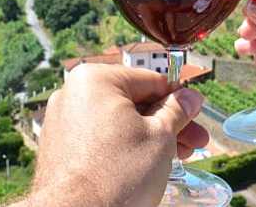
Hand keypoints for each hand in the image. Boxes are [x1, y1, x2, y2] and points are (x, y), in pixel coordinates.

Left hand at [17, 64, 208, 206]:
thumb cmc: (117, 175)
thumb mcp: (161, 137)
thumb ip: (177, 112)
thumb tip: (190, 97)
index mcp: (95, 80)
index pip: (151, 81)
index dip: (178, 99)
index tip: (195, 114)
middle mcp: (73, 94)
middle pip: (134, 102)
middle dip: (167, 123)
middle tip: (194, 142)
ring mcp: (63, 121)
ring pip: (118, 122)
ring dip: (149, 136)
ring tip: (176, 157)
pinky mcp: (60, 146)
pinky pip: (99, 138)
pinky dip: (123, 147)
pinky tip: (145, 165)